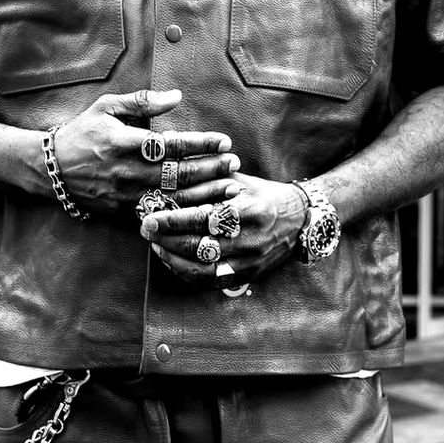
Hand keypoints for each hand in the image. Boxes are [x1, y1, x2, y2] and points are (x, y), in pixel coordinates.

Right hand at [51, 89, 236, 217]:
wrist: (51, 170)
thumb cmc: (82, 132)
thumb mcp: (107, 108)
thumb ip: (142, 102)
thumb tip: (177, 96)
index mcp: (124, 142)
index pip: (171, 144)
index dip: (200, 143)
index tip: (224, 141)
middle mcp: (127, 171)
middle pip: (177, 173)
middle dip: (211, 169)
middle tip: (235, 164)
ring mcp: (125, 196)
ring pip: (173, 198)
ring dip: (205, 195)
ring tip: (230, 189)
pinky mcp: (123, 213)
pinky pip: (159, 215)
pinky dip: (184, 214)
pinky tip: (204, 213)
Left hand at [139, 171, 307, 285]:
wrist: (298, 219)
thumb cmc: (261, 194)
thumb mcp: (237, 178)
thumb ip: (205, 173)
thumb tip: (169, 162)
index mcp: (247, 210)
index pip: (202, 217)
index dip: (172, 219)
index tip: (149, 215)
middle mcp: (249, 239)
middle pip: (198, 244)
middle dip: (167, 238)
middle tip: (145, 229)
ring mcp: (249, 261)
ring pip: (202, 268)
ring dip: (173, 258)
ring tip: (155, 245)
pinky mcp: (248, 275)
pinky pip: (211, 280)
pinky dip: (188, 273)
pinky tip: (173, 261)